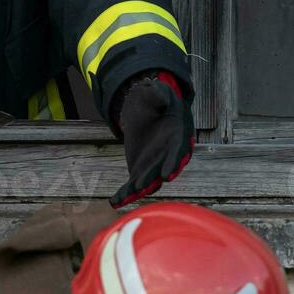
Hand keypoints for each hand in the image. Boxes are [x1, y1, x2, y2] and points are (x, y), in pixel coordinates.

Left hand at [110, 71, 194, 208]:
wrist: (146, 108)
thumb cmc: (156, 99)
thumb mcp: (157, 92)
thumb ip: (158, 93)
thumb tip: (157, 91)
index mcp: (178, 136)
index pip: (177, 152)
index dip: (172, 163)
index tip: (167, 175)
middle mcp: (169, 155)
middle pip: (163, 170)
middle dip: (153, 180)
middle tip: (141, 188)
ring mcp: (155, 165)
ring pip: (149, 181)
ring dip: (137, 190)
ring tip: (124, 198)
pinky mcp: (141, 170)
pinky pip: (134, 184)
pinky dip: (125, 193)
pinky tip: (114, 202)